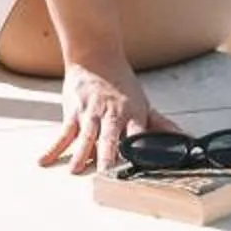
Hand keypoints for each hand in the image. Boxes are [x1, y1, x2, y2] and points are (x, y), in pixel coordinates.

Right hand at [41, 60, 182, 175]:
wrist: (96, 54)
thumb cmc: (122, 85)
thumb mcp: (144, 104)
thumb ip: (161, 126)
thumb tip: (187, 141)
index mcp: (132, 115)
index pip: (137, 134)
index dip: (138, 149)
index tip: (139, 167)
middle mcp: (111, 115)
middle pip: (110, 137)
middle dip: (108, 155)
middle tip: (106, 175)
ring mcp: (90, 113)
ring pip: (86, 135)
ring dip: (81, 153)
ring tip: (77, 171)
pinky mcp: (72, 112)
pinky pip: (63, 132)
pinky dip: (53, 148)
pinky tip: (44, 161)